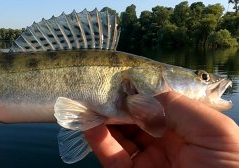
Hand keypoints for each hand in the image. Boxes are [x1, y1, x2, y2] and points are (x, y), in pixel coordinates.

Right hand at [84, 91, 238, 167]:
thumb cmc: (227, 165)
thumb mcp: (213, 130)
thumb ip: (176, 106)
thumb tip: (136, 93)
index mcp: (184, 126)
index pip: (155, 103)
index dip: (137, 91)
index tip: (119, 79)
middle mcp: (164, 140)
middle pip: (134, 117)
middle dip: (117, 103)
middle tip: (98, 89)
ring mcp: (147, 159)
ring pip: (119, 135)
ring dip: (103, 119)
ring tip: (89, 103)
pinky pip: (112, 157)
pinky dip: (99, 141)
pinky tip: (90, 125)